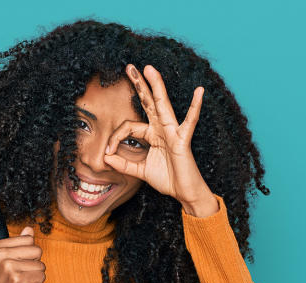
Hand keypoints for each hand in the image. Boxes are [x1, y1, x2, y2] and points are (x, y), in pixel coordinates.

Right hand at [0, 226, 45, 282]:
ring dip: (34, 277)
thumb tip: (29, 229)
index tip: (15, 267)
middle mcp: (0, 255)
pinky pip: (42, 276)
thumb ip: (17, 244)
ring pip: (41, 265)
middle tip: (18, 276)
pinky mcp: (17, 281)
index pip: (29, 239)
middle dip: (33, 265)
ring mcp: (8, 267)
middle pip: (37, 250)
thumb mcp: (3, 262)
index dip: (27, 255)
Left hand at [104, 64, 214, 212]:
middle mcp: (162, 128)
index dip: (115, 137)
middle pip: (149, 102)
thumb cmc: (167, 179)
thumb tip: (106, 157)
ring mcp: (173, 132)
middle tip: (129, 66)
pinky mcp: (183, 140)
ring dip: (157, 86)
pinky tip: (199, 91)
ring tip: (150, 68)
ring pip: (163, 105)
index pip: (128, 126)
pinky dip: (195, 107)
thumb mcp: (140, 171)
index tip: (108, 152)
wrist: (184, 193)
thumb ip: (124, 164)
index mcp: (152, 134)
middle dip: (139, 84)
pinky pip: (189, 122)